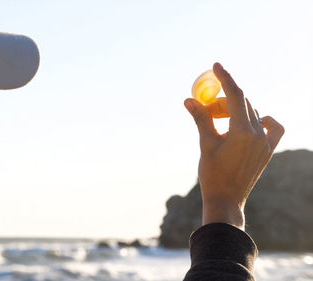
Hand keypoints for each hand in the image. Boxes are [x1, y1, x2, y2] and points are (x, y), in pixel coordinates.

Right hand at [184, 63, 284, 229]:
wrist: (227, 200)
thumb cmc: (213, 174)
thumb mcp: (205, 144)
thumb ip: (201, 119)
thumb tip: (189, 100)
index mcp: (243, 131)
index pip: (236, 95)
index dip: (225, 78)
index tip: (216, 66)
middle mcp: (259, 134)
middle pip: (242, 103)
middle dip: (223, 100)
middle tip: (207, 106)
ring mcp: (266, 142)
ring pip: (253, 113)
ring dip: (236, 109)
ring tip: (218, 119)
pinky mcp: (268, 150)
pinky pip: (272, 126)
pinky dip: (261, 118)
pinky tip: (250, 121)